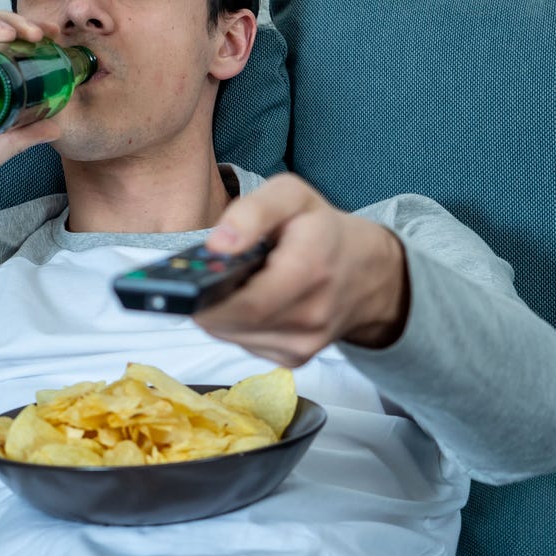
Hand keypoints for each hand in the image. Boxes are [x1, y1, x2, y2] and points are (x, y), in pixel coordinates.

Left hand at [194, 174, 410, 366]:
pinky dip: (236, 325)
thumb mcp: (291, 196)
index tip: (188, 283)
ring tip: (232, 285)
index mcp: (310, 270)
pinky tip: (246, 301)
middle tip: (202, 278)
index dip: (207, 298)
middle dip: (207, 302)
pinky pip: (245, 345)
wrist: (367, 272)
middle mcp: (310, 317)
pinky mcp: (294, 359)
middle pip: (231, 324)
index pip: (245, 304)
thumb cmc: (322, 229)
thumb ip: (253, 211)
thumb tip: (216, 246)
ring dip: (220, 313)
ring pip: (232, 336)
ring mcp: (303, 345)